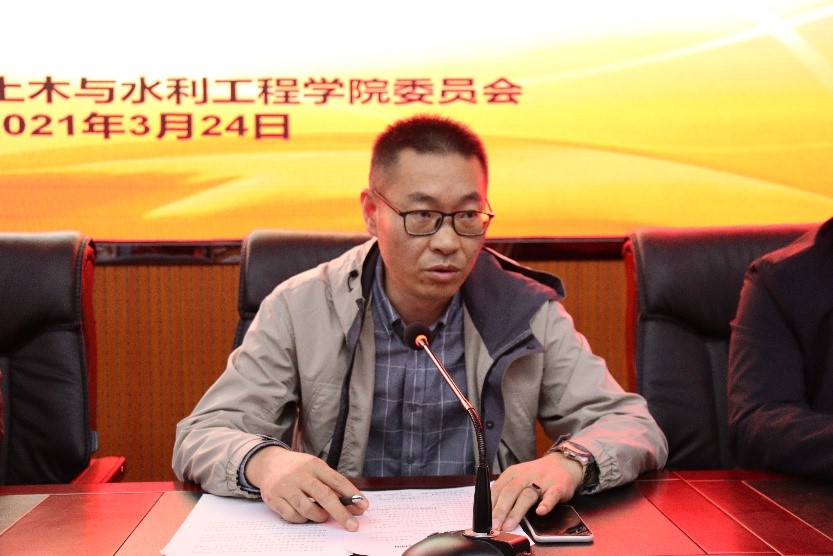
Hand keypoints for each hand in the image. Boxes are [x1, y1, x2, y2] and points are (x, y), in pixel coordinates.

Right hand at [244, 446, 368, 530]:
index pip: (337, 480)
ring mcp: (285, 486)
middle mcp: (300, 474)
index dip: (352, 494)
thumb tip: (353, 506)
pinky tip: (303, 514)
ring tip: (322, 515)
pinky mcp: (273, 498)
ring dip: (319, 517)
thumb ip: (332, 485)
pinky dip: (301, 519)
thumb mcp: (315, 469)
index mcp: (314, 465)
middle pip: (325, 496)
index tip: (364, 506)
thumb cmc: (298, 469)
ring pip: (308, 509)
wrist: (268, 463)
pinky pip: (292, 516)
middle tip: (352, 526)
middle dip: (341, 513)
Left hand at [490, 452, 582, 531]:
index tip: (485, 521)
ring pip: (527, 496)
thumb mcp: (517, 479)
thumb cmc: (535, 476)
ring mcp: (542, 481)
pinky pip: (551, 496)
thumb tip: (490, 514)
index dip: (490, 506)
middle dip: (500, 510)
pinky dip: (546, 504)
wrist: (562, 464)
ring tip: (509, 526)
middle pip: (510, 492)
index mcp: (512, 474)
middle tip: (495, 526)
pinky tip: (540, 512)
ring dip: (516, 512)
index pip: (497, 489)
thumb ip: (505, 493)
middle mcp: (525, 476)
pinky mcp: (558, 487)